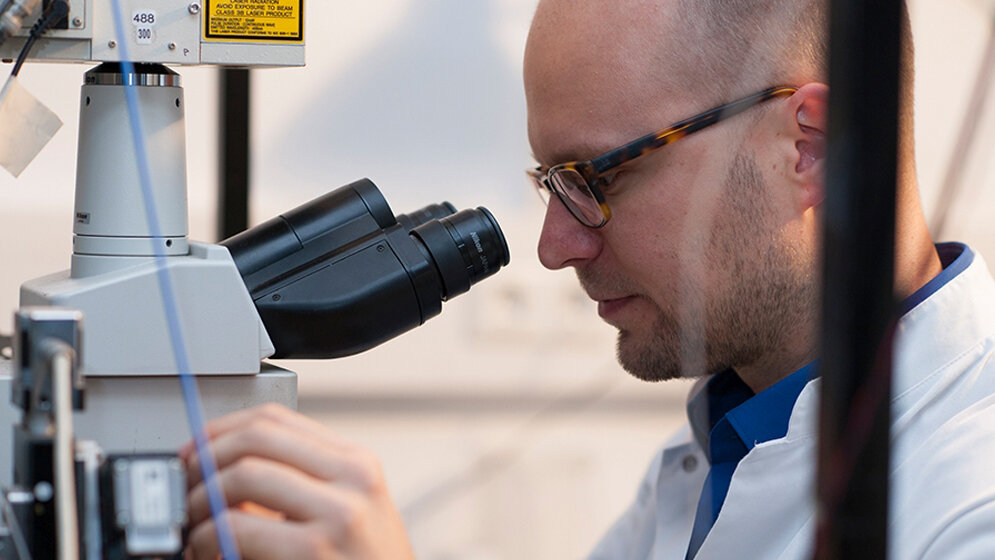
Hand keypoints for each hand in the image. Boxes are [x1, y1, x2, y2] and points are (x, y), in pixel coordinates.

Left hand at [180, 403, 415, 559]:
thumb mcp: (346, 513)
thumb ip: (297, 485)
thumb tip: (223, 467)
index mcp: (357, 463)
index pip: (277, 419)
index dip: (222, 429)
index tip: (196, 449)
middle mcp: (353, 479)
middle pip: (257, 437)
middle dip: (205, 457)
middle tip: (186, 484)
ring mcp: (338, 514)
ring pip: (243, 474)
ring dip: (201, 499)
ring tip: (195, 524)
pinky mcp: (315, 551)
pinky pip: (237, 527)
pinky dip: (206, 537)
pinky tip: (207, 549)